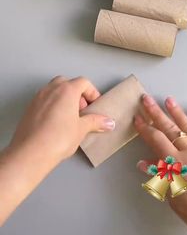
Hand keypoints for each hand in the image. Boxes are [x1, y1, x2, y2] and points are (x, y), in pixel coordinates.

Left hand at [0, 76, 114, 224]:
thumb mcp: (81, 129)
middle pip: (67, 83)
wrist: (31, 152)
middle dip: (77, 94)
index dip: (92, 93)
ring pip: (54, 91)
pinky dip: (52, 106)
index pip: (83, 82)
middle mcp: (51, 89)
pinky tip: (55, 124)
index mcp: (66, 90)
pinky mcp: (29, 108)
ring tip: (69, 118)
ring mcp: (38, 97)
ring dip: (64, 99)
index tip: (95, 106)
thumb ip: (95, 122)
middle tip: (82, 111)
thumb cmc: (59, 138)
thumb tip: (108, 122)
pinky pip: (44, 100)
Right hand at [135, 96, 186, 234]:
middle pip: (170, 129)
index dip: (145, 128)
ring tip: (168, 100)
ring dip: (177, 113)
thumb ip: (160, 178)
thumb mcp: (175, 200)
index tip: (137, 118)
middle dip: (156, 113)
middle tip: (147, 100)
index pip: (156, 140)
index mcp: (177, 166)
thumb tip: (143, 164)